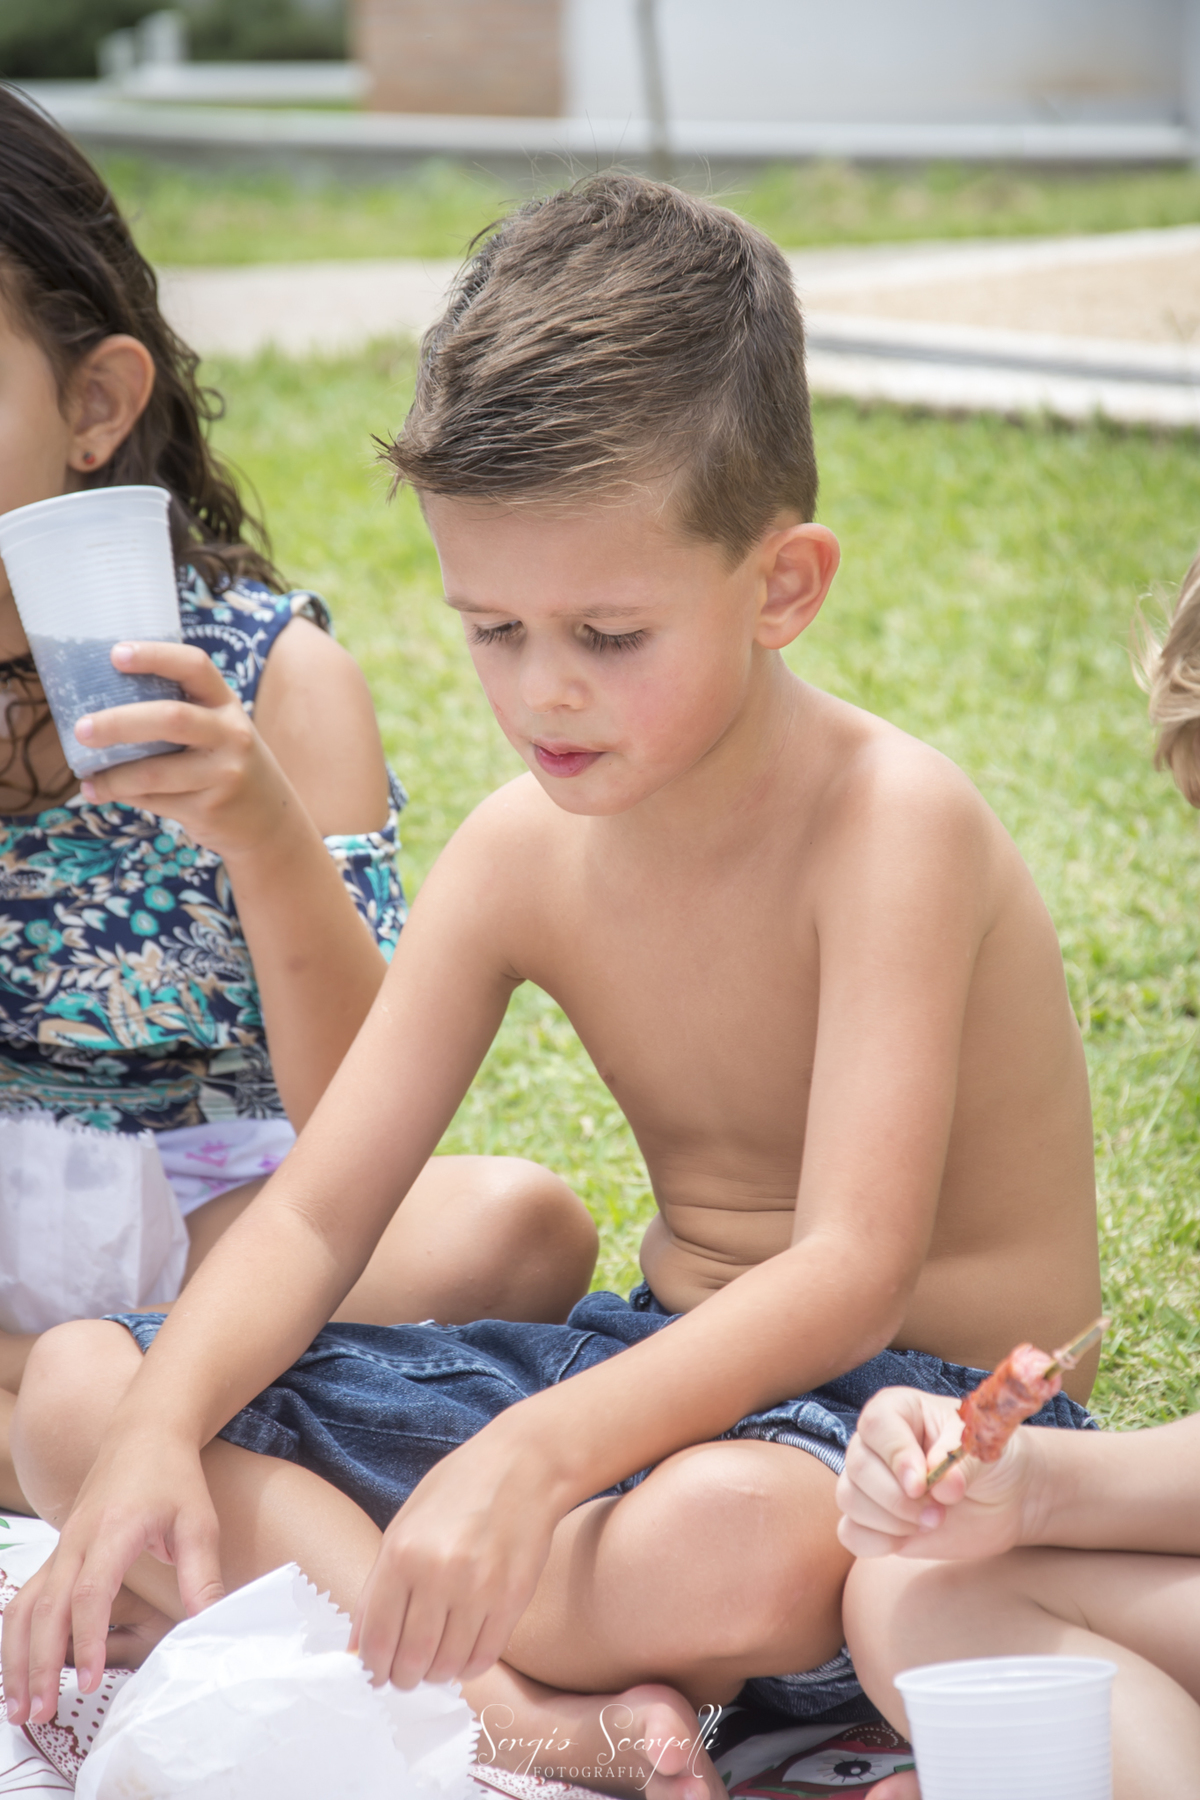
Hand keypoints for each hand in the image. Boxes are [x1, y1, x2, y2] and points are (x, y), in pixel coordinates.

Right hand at [1, 1428, 222, 1723]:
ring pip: (25, 1607)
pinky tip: (19, 1670)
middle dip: (40, 1664)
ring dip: (18, 1658)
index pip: (89, 1592)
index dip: (87, 1640)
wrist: (145, 1431)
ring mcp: (62, 1545)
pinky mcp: (58, 1551)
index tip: (91, 1682)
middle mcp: (77, 1540)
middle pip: (46, 1608)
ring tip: (19, 1708)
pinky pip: (26, 1598)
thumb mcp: (198, 1521)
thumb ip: (202, 1575)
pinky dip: (16, 1636)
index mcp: (113, 1530)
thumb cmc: (175, 1477)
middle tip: (40, 1714)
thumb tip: (209, 1626)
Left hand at [73, 642, 297, 862]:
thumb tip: (98, 702)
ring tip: (85, 772)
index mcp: (225, 703)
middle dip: (119, 722)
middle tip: (81, 729)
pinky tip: (100, 791)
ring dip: (113, 774)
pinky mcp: (210, 809)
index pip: (195, 666)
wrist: (270, 821)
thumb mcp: (217, 729)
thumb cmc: (225, 763)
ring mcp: (223, 774)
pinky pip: (155, 801)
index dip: (156, 656)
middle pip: (171, 719)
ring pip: (154, 772)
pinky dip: (122, 794)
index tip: (116, 654)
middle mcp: (231, 735)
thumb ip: (178, 712)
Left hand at [350, 1424, 565, 1689]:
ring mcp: (480, 1589)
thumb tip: (359, 1649)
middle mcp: (439, 1574)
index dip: (372, 1668)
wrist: (523, 1465)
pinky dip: (467, 1667)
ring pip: (447, 1666)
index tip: (375, 1674)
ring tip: (432, 1663)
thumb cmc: (456, 1491)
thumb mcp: (403, 1526)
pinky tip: (460, 1654)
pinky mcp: (513, 1599)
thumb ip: (378, 1587)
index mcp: (402, 1554)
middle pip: (411, 1660)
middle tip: (403, 1674)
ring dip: (434, 1674)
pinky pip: (483, 1658)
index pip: (377, 1638)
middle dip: (402, 1677)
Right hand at [836, 1386, 1036, 1560]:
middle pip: (858, 1466)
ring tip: (932, 1520)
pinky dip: (877, 1542)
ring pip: (850, 1499)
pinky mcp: (871, 1519)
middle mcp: (876, 1443)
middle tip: (939, 1510)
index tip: (921, 1484)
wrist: (1003, 1497)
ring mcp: (870, 1482)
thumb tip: (941, 1487)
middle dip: (899, 1499)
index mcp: (899, 1411)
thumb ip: (961, 1462)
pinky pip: (851, 1532)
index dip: (895, 1456)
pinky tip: (909, 1537)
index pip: (876, 1424)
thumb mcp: (984, 1449)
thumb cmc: (989, 1460)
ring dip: (892, 1521)